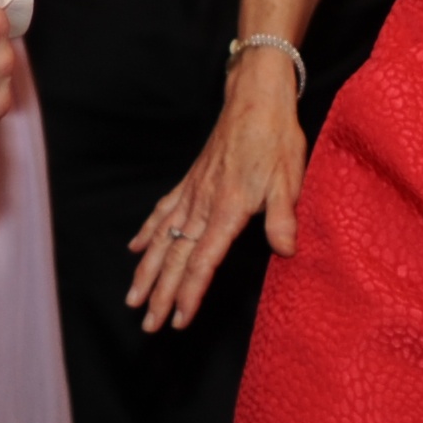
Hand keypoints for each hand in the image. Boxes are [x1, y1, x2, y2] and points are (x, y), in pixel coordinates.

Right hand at [127, 63, 307, 331]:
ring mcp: (192, 192)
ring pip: (162, 239)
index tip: (178, 319)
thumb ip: (284, 217)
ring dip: (147, 271)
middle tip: (148, 325)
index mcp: (228, 208)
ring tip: (133, 298)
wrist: (255, 96)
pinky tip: (135, 248)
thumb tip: (285, 251)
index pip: (203, 261)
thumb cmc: (275, 136)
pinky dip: (147, 232)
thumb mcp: (290, 177)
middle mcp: (203, 204)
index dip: (189, 293)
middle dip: (161, 294)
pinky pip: (163, 211)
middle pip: (176, 258)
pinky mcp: (191, 181)